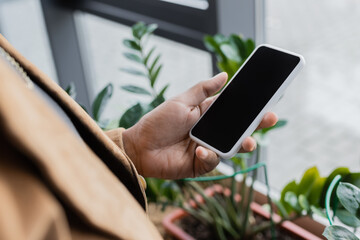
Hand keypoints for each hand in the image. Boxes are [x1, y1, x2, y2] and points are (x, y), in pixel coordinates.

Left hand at [123, 73, 277, 178]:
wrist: (139, 146)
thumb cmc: (158, 121)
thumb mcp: (181, 101)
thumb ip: (203, 89)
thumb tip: (225, 74)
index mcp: (207, 115)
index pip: (234, 111)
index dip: (250, 108)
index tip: (267, 102)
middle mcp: (211, 132)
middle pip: (238, 130)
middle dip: (256, 125)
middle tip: (270, 118)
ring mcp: (207, 148)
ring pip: (232, 148)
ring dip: (243, 144)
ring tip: (249, 141)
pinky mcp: (200, 164)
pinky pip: (213, 161)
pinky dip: (209, 155)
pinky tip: (199, 150)